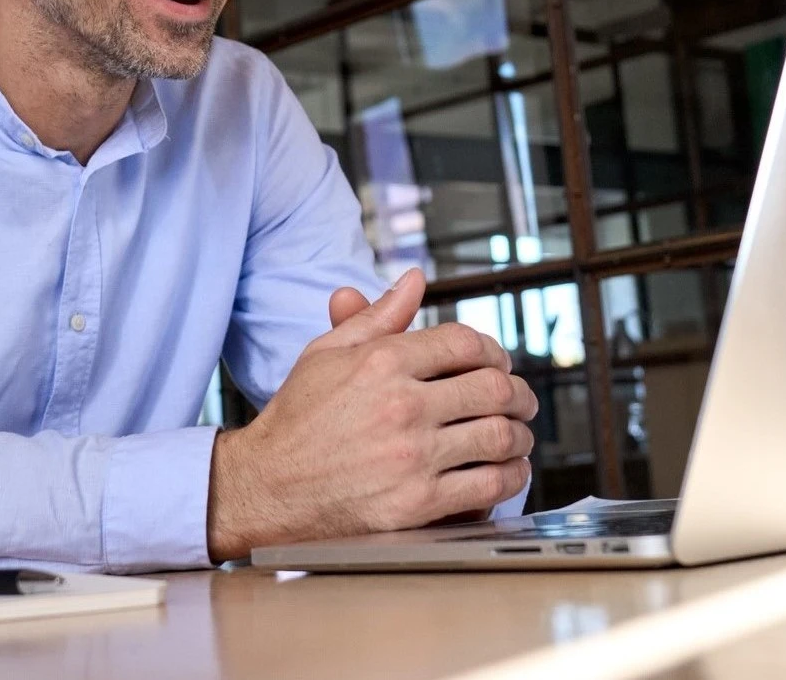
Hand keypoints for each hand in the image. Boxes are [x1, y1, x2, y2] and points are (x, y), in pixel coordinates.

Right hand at [206, 269, 537, 561]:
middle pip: (493, 388)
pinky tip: (506, 472)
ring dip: (520, 435)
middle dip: (518, 393)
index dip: (493, 351)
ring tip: (518, 436)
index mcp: (381, 363)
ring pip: (499, 436)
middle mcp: (401, 406)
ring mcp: (412, 458)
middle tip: (521, 401)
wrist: (265, 489)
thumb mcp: (326, 355)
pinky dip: (509, 477)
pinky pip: (488, 485)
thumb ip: (378, 317)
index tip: (498, 364)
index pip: (465, 343)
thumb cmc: (295, 422)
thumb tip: (414, 281)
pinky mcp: (417, 504)